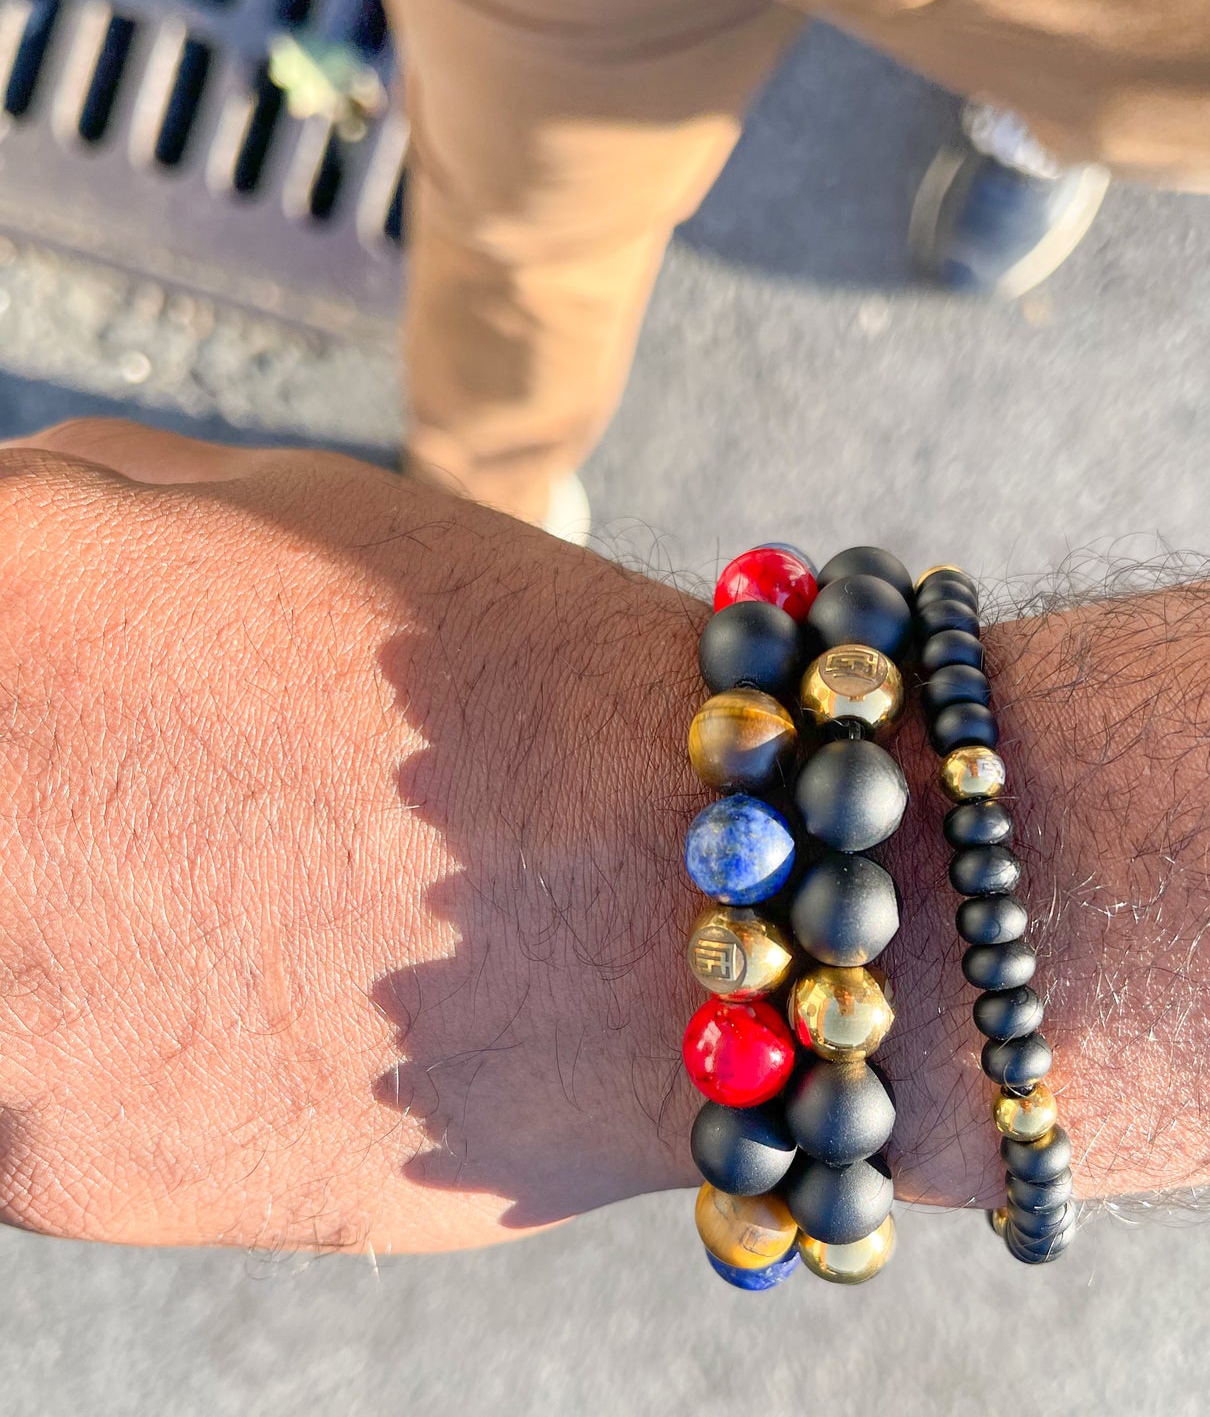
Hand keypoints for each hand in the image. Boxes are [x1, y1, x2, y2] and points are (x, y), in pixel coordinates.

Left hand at [0, 420, 704, 1250]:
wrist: (673, 900)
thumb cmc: (514, 676)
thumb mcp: (296, 508)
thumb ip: (87, 512)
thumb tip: (6, 566)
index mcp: (0, 604)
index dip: (41, 670)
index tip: (85, 691)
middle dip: (56, 777)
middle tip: (167, 790)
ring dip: (66, 912)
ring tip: (230, 892)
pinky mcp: (51, 1169)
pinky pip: (31, 1082)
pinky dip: (116, 1039)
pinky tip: (261, 992)